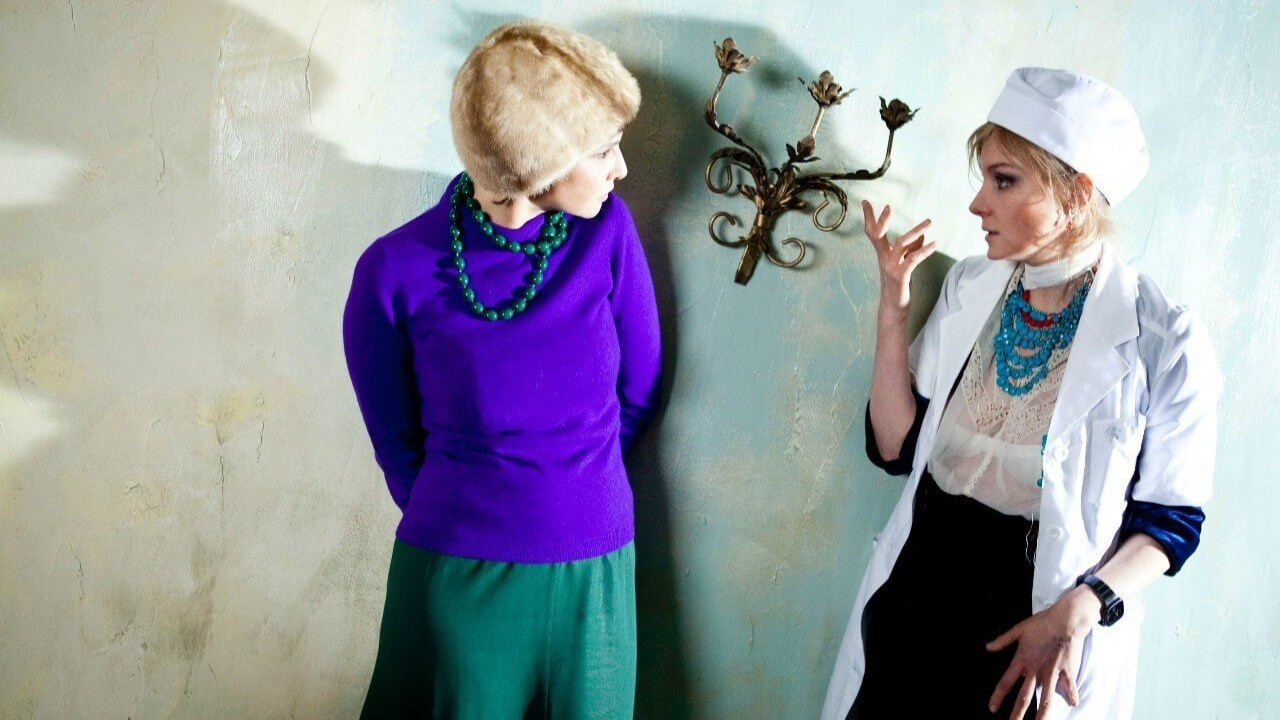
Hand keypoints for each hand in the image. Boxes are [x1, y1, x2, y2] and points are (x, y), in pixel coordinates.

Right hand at [861, 200, 935, 315]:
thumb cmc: (899, 286)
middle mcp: (884, 259)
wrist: (894, 308)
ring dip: (916, 231)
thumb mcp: (904, 265)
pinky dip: (924, 250)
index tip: (865, 202)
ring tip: (929, 222)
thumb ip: (911, 250)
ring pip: (901, 244)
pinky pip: (913, 259)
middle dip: (882, 220)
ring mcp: (891, 267)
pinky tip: (934, 244)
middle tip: (888, 206)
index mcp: (883, 254)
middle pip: (878, 235)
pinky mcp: (900, 276)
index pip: (873, 232)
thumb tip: (922, 236)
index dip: (870, 217)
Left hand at [986, 586, 1099, 718]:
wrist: (1066, 619)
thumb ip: (1003, 640)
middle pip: (1024, 696)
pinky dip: (1072, 696)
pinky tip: (1073, 705)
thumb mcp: (1019, 630)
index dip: (998, 697)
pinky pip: (1069, 688)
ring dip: (1043, 715)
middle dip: (1017, 713)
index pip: (1006, 682)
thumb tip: (988, 647)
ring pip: (1047, 698)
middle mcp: (1036, 669)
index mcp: (1022, 660)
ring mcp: (1052, 672)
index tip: (992, 708)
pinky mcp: (1067, 671)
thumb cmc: (1042, 623)